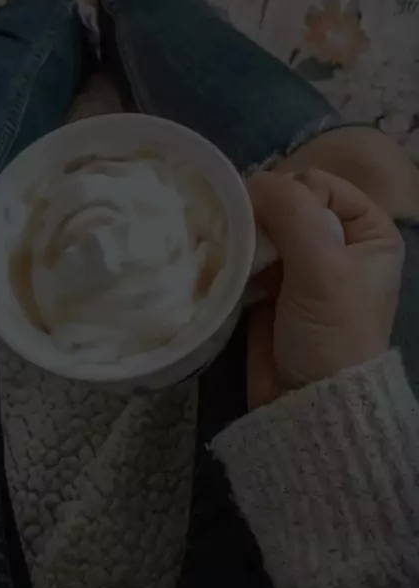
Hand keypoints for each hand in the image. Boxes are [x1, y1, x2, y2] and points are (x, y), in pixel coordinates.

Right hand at [246, 169, 403, 408]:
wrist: (305, 406)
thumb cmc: (330, 335)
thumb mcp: (323, 268)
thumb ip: (292, 212)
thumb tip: (250, 181)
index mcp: (369, 232)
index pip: (319, 185)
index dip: (291, 197)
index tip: (268, 222)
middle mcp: (338, 244)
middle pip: (287, 204)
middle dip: (260, 215)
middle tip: (241, 235)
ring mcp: (302, 268)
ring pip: (263, 228)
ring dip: (242, 236)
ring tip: (225, 249)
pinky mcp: (270, 289)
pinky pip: (248, 255)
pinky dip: (233, 257)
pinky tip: (219, 262)